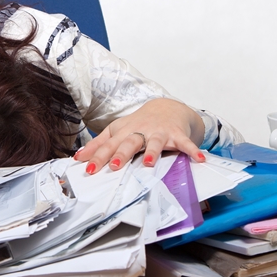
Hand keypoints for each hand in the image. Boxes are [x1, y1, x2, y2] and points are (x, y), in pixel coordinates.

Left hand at [74, 98, 206, 173]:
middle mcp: (140, 131)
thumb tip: (78, 157)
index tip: (89, 168)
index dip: (98, 156)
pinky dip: (192, 150)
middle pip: (129, 142)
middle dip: (122, 154)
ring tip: (149, 163)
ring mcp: (159, 132)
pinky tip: (198, 158)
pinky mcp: (176, 134)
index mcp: (124, 132)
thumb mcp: (117, 131)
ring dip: (152, 152)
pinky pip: (185, 143)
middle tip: (114, 166)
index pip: (109, 145)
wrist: (167, 108)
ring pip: (154, 142)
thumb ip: (99, 144)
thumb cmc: (139, 123)